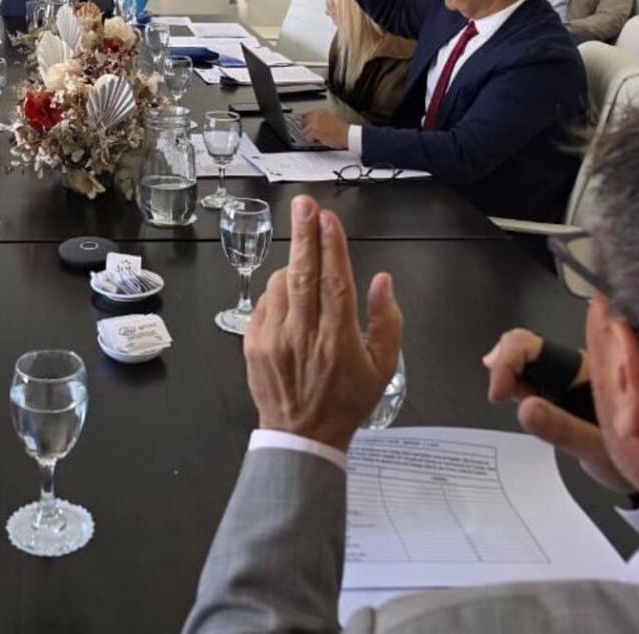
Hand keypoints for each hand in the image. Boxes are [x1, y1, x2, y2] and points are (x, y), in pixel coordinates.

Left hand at [245, 195, 402, 452]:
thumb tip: (382, 279)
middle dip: (304, 234)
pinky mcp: (252, 342)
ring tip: (306, 267)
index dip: (332, 246)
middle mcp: (302, 335)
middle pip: (302, 273)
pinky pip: (264, 303)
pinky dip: (277, 292)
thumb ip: (387, 321)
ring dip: (293, 267)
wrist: (301, 436)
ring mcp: (273, 338)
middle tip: (303, 203)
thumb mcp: (383, 368)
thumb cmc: (348, 400)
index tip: (328, 217)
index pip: (334, 282)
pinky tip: (290, 298)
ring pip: (280, 284)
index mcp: (338, 339)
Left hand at [302, 110, 349, 148]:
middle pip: (303, 123)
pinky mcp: (314, 132)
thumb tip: (311, 123)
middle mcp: (316, 116)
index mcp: (320, 111)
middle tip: (312, 134)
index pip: (306, 115)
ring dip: (310, 136)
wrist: (347, 134)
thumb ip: (320, 119)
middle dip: (307, 129)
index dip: (306, 123)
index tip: (306, 126)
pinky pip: (308, 138)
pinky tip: (320, 139)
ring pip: (304, 131)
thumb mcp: (330, 118)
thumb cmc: (341, 129)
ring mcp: (314, 123)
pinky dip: (313, 140)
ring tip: (320, 137)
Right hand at [481, 331, 623, 488]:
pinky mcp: (558, 386)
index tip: (499, 395)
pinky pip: (527, 374)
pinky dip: (514, 384)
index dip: (507, 363)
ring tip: (522, 406)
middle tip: (505, 397)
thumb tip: (524, 407)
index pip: (529, 345)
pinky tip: (520, 401)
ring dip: (510, 378)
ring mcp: (564, 374)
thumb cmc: (625, 461)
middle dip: (506, 368)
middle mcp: (573, 364)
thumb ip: (563, 429)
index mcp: (583, 368)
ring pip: (522, 357)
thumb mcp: (596, 449)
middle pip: (522, 344)